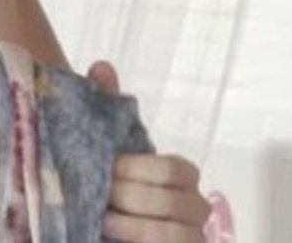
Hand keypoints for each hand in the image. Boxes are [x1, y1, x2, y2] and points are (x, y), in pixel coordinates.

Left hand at [90, 61, 213, 242]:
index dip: (139, 167)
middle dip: (128, 195)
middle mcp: (193, 205)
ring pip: (172, 230)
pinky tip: (107, 232)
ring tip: (101, 218)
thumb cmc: (106, 189)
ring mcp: (190, 235)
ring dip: (131, 224)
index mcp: (179, 176)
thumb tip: (102, 67)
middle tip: (98, 193)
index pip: (176, 168)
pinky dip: (138, 238)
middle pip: (172, 198)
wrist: (97, 229)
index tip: (107, 167)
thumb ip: (105, 109)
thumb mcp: (103, 150)